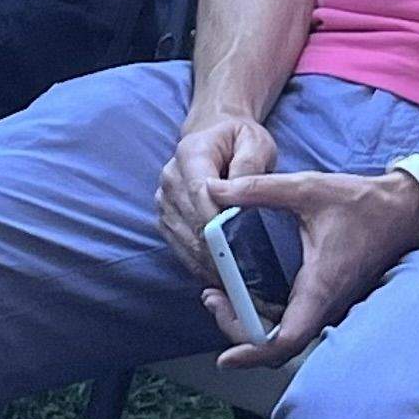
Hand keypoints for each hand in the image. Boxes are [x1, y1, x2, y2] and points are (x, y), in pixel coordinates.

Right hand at [154, 112, 275, 282]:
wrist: (214, 136)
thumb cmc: (238, 140)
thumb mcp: (255, 142)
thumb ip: (250, 165)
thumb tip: (240, 195)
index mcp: (190, 153)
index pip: (199, 192)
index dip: (218, 222)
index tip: (239, 248)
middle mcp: (170, 177)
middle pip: (191, 221)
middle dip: (216, 249)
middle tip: (244, 275)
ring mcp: (163, 199)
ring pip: (183, 239)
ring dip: (207, 262)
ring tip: (235, 281)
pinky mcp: (165, 217)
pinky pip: (179, 247)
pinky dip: (198, 264)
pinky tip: (219, 276)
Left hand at [199, 165, 418, 368]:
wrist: (403, 209)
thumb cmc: (363, 203)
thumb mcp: (306, 188)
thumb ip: (257, 189)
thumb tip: (213, 189)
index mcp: (320, 287)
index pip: (285, 341)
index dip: (252, 354)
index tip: (226, 358)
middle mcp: (325, 305)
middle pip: (277, 346)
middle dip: (238, 331)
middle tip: (212, 299)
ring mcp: (328, 305)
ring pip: (284, 336)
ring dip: (249, 323)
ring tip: (219, 294)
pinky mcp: (328, 298)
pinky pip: (293, 321)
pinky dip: (265, 315)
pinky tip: (245, 291)